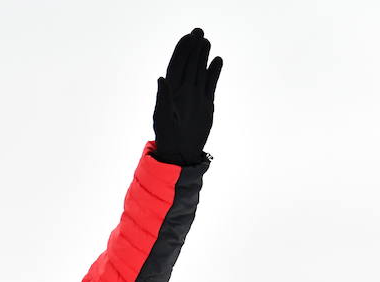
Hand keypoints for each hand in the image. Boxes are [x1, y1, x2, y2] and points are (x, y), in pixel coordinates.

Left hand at [153, 27, 222, 165]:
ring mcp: (195, 96)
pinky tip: (218, 60)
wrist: (182, 152)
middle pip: (189, 64)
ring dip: (202, 56)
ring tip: (206, 41)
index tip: (188, 38)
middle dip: (192, 48)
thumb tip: (161, 78)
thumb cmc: (167, 137)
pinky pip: (210, 83)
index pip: (176, 66)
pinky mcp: (206, 103)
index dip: (181, 51)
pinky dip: (214, 72)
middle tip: (199, 31)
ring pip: (199, 71)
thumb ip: (162, 98)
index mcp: (171, 92)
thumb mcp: (162, 118)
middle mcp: (183, 91)